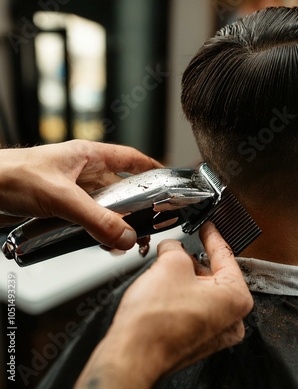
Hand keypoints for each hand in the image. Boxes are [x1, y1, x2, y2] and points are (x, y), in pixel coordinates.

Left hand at [0, 140, 161, 249]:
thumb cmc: (9, 175)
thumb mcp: (61, 197)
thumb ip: (96, 220)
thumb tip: (126, 236)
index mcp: (88, 155)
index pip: (130, 159)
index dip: (151, 169)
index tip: (167, 182)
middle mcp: (82, 173)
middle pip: (121, 189)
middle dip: (135, 207)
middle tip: (148, 224)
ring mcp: (72, 191)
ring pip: (105, 208)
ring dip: (116, 224)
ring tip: (126, 240)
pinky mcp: (61, 209)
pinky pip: (88, 221)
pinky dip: (98, 233)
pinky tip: (103, 243)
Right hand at [75, 222, 252, 388]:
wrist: (132, 356)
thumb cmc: (156, 323)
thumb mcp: (170, 265)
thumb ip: (176, 249)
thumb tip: (173, 248)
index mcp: (236, 299)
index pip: (226, 257)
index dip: (212, 237)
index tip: (208, 228)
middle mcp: (231, 320)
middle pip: (215, 276)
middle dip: (195, 259)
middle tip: (180, 245)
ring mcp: (214, 334)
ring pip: (202, 293)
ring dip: (185, 277)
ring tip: (166, 266)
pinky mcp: (195, 341)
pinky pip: (193, 309)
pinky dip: (180, 295)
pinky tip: (163, 287)